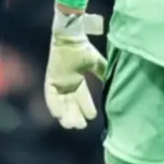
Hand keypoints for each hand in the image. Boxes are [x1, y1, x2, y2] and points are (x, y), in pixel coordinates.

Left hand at [43, 11, 106, 129]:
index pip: (82, 98)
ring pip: (61, 103)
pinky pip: (50, 96)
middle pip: (70, 104)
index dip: (86, 107)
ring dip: (65, 114)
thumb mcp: (96, 63)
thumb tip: (114, 84)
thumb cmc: (83, 48)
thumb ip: (103, 73)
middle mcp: (66, 83)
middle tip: (81, 126)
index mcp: (77, 79)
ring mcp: (58, 82)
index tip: (92, 116)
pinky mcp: (50, 80)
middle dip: (75, 115)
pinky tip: (59, 115)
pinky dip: (54, 106)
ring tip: (72, 125)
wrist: (71, 37)